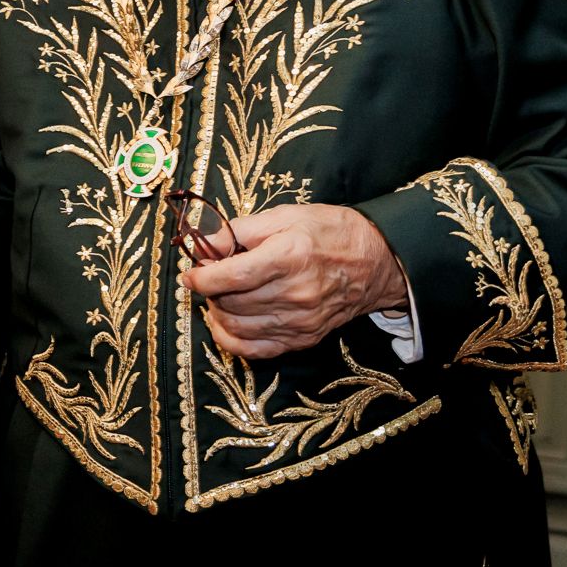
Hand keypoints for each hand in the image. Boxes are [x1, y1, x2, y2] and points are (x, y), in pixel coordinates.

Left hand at [182, 204, 408, 359]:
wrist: (376, 261)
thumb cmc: (328, 231)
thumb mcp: (284, 217)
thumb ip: (240, 230)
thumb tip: (204, 244)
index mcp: (288, 257)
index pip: (231, 277)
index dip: (201, 278)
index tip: (190, 274)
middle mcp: (295, 294)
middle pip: (231, 303)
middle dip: (209, 292)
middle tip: (208, 279)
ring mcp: (301, 321)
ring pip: (239, 328)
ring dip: (218, 314)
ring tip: (218, 297)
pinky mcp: (305, 338)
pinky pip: (257, 350)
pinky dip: (233, 341)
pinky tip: (226, 324)